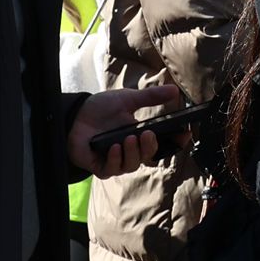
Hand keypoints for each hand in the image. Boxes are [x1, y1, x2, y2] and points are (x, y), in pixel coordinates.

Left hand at [68, 85, 182, 177]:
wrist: (75, 114)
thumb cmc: (101, 109)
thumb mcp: (128, 99)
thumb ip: (150, 97)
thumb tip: (175, 91)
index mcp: (140, 136)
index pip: (163, 143)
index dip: (175, 142)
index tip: (184, 134)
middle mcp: (130, 150)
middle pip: (149, 156)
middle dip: (150, 147)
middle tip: (147, 135)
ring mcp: (116, 160)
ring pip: (132, 165)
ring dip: (133, 153)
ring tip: (129, 139)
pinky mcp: (101, 166)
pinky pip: (112, 169)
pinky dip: (115, 159)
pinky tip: (114, 147)